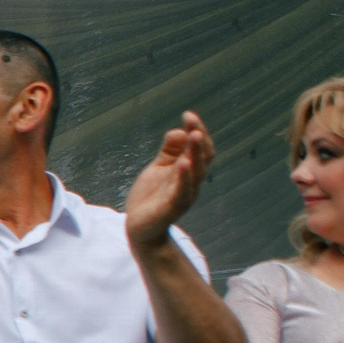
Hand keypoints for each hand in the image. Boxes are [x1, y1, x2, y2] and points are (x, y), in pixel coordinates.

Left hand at [125, 110, 213, 250]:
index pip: (200, 148)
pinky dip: (183, 176)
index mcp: (188, 171)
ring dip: (195, 153)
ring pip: (196, 172)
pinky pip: (182, 191)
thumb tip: (178, 131)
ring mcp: (184, 194)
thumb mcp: (159, 169)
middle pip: (202, 157)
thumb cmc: (152, 197)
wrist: (141, 228)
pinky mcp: (172, 207)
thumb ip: (169, 151)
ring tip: (194, 135)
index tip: (188, 115)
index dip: (197, 131)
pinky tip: (182, 163)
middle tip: (192, 120)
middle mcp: (191, 181)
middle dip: (199, 138)